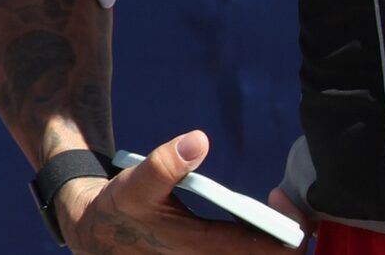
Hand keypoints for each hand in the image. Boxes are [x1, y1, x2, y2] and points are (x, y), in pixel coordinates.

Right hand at [59, 130, 307, 253]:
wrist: (94, 232)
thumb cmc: (119, 208)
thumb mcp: (135, 184)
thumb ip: (164, 165)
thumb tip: (198, 141)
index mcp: (200, 250)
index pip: (264, 252)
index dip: (290, 233)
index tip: (288, 201)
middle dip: (288, 237)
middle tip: (288, 204)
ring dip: (274, 241)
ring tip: (278, 211)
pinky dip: (258, 244)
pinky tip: (260, 222)